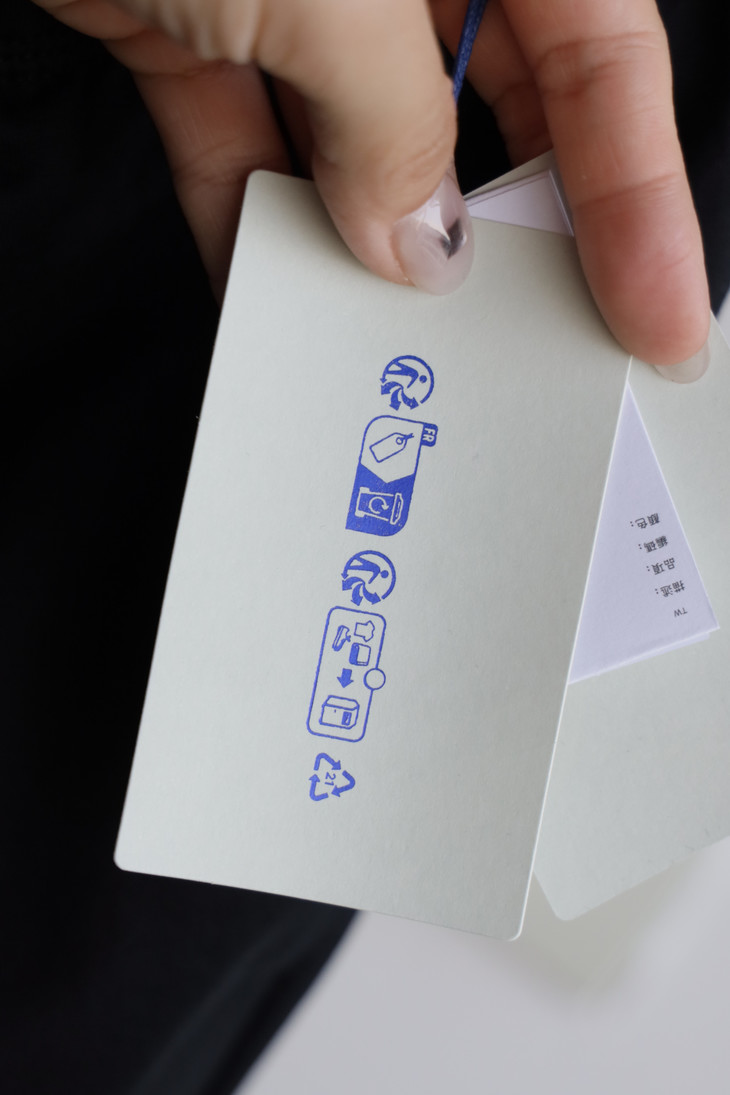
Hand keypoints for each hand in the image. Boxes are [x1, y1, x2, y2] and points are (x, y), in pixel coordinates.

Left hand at [37, 0, 709, 375]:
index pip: (604, 62)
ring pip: (361, 144)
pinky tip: (264, 295)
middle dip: (501, 235)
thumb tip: (421, 243)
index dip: (641, 203)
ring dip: (363, 246)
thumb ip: (392, 122)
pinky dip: (249, 223)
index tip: (663, 318)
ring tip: (384, 343)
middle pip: (496, 108)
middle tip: (519, 344)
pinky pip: (240, 147)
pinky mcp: (193, 23)